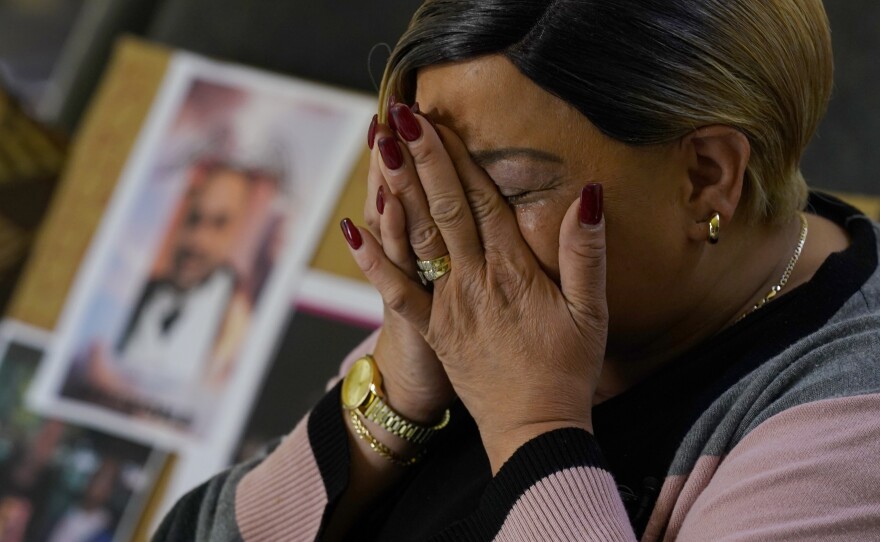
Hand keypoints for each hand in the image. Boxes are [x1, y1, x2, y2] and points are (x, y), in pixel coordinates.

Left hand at [346, 106, 607, 471]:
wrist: (535, 428)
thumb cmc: (568, 369)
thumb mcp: (592, 311)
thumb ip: (587, 253)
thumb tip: (588, 196)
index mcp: (515, 272)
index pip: (483, 201)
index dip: (459, 158)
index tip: (439, 122)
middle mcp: (475, 281)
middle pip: (446, 208)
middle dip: (423, 159)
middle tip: (401, 117)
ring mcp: (449, 306)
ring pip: (419, 239)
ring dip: (398, 192)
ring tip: (380, 151)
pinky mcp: (433, 331)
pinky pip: (397, 293)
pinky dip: (374, 261)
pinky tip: (353, 230)